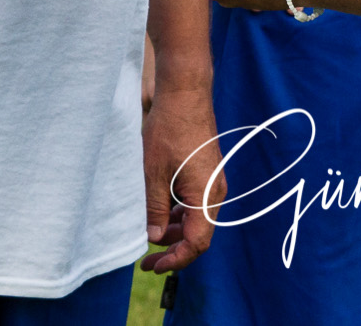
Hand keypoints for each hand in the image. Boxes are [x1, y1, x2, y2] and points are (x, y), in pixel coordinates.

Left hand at [139, 79, 221, 271]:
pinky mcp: (206, 173)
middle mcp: (214, 191)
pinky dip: (178, 213)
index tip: (153, 266)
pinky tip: (158, 211)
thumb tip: (154, 239)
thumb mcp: (153, 174)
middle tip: (145, 258)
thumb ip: (155, 210)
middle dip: (172, 248)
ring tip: (147, 233)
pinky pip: (195, 203)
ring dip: (173, 230)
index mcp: (205, 195)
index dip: (175, 260)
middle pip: (197, 234)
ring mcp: (212, 181)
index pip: (196, 243)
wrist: (185, 94)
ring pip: (195, 219)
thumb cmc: (170, 130)